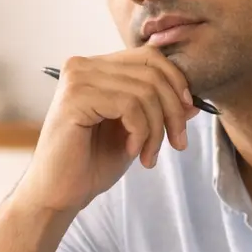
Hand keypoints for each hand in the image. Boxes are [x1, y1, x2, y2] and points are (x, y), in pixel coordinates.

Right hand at [13, 47, 200, 215]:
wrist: (59, 194)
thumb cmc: (91, 164)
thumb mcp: (135, 132)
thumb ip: (158, 111)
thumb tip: (193, 100)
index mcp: (95, 68)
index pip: (150, 57)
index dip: (176, 83)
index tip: (186, 117)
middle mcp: (82, 65)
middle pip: (152, 72)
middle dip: (173, 111)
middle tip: (177, 143)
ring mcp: (77, 78)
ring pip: (145, 91)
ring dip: (157, 129)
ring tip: (149, 156)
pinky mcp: (75, 97)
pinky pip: (129, 105)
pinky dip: (141, 132)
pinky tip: (132, 152)